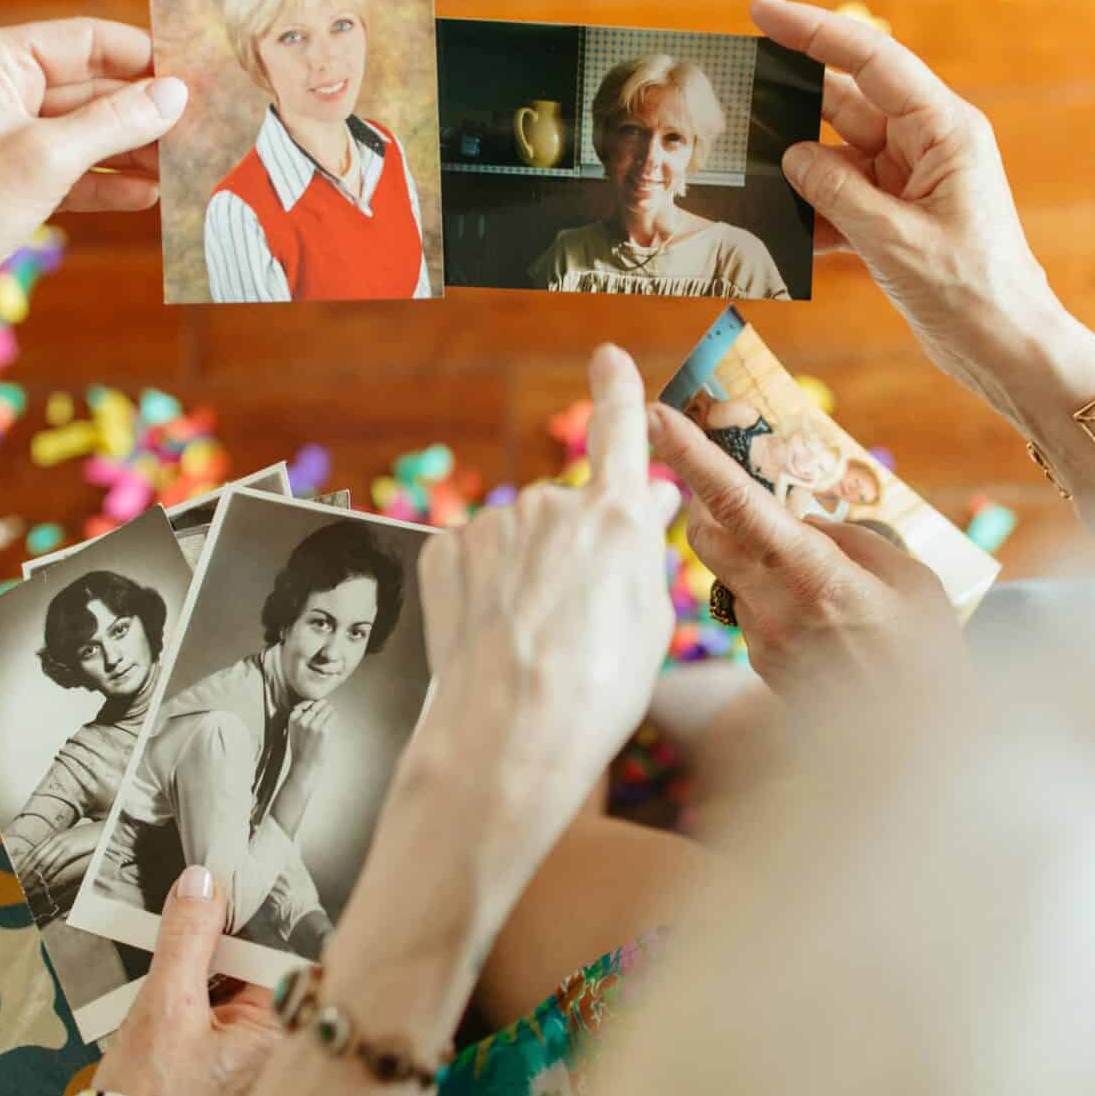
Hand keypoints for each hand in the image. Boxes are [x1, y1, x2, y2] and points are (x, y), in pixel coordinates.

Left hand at [0, 18, 187, 347]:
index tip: (192, 73)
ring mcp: (1, 136)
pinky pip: (70, 170)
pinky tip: (149, 195)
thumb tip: (175, 94)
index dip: (139, 56)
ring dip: (132, 149)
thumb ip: (116, 121)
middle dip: (141, 109)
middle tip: (199, 124)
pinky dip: (107, 182)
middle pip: (87, 86)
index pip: (81, 40)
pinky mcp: (9, 180)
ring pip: (82, 132)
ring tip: (184, 164)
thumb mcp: (49, 158)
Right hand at [91, 865, 285, 1095]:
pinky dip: (191, 999)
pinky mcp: (227, 1074)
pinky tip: (159, 990)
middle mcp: (280, 1048)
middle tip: (186, 906)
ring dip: (199, 968)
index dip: (250, 914)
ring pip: (233, 990)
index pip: (282, 949)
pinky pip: (217, 1017)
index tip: (220, 885)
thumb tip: (203, 884)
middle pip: (257, 967)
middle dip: (218, 940)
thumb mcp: (165, 1008)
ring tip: (164, 949)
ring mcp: (255, 1064)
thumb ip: (187, 940)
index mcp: (284, 1032)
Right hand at [284, 699, 334, 776]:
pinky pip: (333, 716)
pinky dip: (334, 716)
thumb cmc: (301, 748)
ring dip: (330, 711)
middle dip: (322, 706)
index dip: (312, 706)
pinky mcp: (324, 730)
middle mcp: (302, 720)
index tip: (315, 711)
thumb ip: (301, 717)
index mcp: (293, 719)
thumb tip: (315, 703)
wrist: (304, 765)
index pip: (305, 704)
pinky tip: (333, 719)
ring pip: (326, 709)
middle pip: (317, 705)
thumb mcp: (294, 730)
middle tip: (326, 710)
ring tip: (330, 714)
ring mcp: (313, 725)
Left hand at [414, 345, 677, 877]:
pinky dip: (484, 590)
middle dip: (574, 552)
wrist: (510, 736)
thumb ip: (644, 547)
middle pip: (569, 515)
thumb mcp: (648, 619)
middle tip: (579, 623)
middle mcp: (551, 506)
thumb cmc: (596, 691)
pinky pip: (475, 560)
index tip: (608, 359)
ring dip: (526, 576)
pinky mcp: (445, 553)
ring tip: (535, 642)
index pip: (620, 432)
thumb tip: (649, 495)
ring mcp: (492, 527)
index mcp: (614, 519)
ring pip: (519, 541)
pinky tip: (496, 635)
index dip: (617, 391)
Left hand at [649, 401, 962, 696]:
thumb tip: (805, 520)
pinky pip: (751, 611)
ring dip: (750, 555)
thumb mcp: (914, 583)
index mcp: (815, 576)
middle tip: (738, 485)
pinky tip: (821, 616)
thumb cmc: (929, 657)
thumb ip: (854, 542)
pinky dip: (771, 595)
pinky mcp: (761, 666)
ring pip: (729, 575)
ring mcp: (761, 641)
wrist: (918, 750)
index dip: (693, 457)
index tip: (659, 416)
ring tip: (813, 569)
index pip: (736, 504)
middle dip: (708, 502)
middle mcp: (774, 608)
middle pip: (706, 535)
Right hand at [750, 0, 1077, 421]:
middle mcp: (927, 145)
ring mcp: (911, 181)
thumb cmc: (972, 292)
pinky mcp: (897, 218)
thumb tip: (791, 156)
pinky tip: (781, 230)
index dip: (814, 31)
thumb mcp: (895, 240)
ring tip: (742, 166)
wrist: (1008, 350)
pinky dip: (813, 213)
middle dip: (792, 99)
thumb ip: (837, 192)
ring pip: (838, 154)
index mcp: (944, 130)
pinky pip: (842, 199)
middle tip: (733, 90)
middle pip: (847, 102)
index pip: (871, 60)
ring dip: (796, 167)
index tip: (762, 12)